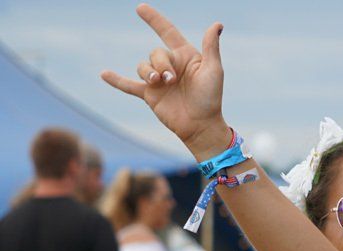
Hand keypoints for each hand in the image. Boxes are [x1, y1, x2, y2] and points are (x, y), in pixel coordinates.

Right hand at [101, 4, 229, 157]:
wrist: (201, 126)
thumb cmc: (211, 98)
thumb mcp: (213, 70)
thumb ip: (211, 47)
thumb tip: (217, 24)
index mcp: (185, 56)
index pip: (167, 32)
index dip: (154, 19)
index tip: (140, 8)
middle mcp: (170, 66)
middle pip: (155, 53)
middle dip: (161, 63)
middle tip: (172, 80)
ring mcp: (158, 81)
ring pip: (142, 66)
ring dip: (148, 72)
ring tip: (159, 83)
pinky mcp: (150, 95)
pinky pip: (128, 85)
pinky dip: (116, 80)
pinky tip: (104, 74)